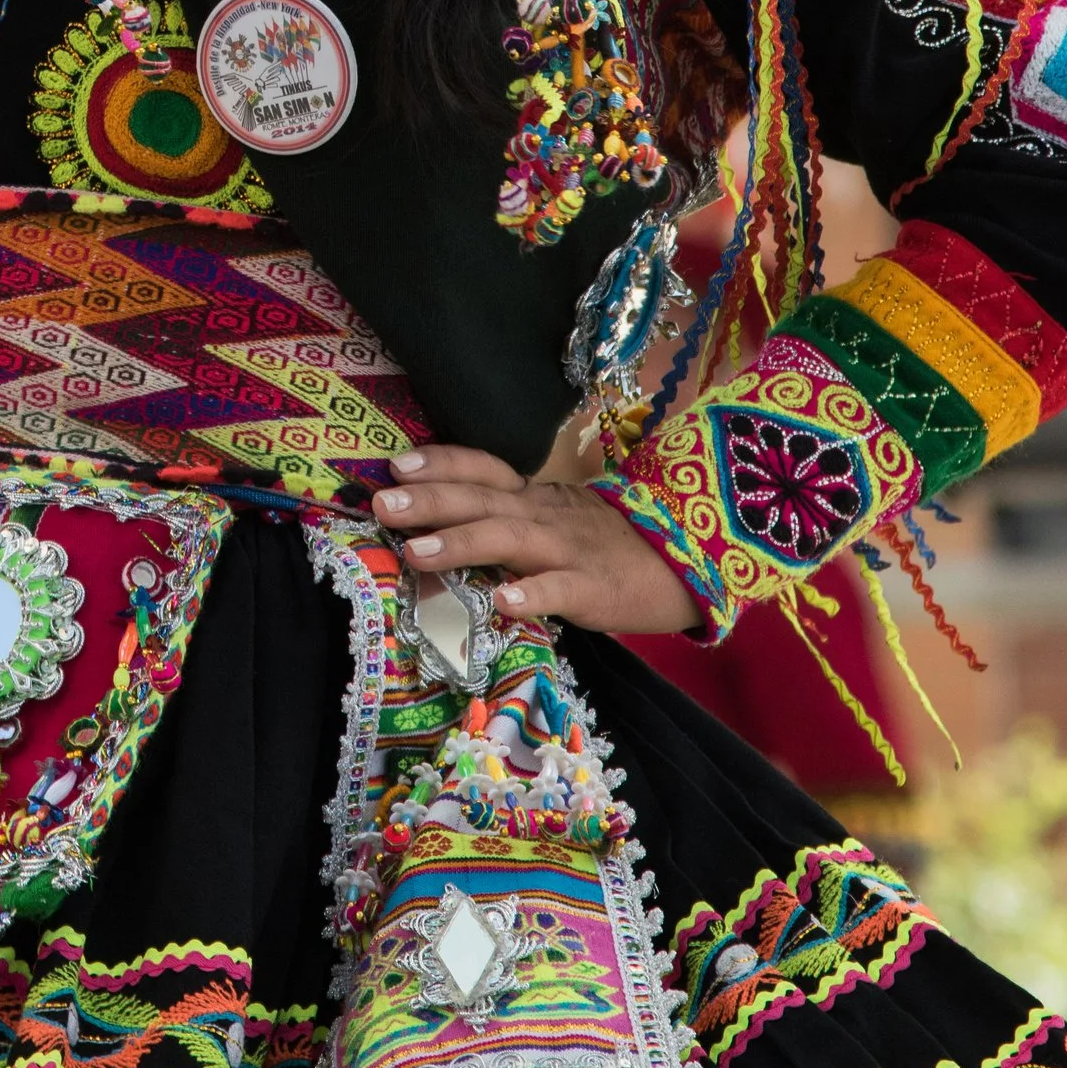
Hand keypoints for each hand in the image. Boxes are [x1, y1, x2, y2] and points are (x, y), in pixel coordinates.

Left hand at [375, 445, 700, 634]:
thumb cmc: (605, 545)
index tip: (395, 464)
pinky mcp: (596, 588)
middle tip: (382, 504)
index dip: (441, 464)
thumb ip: (506, 518)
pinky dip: (532, 593)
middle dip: (429, 500)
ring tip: (417, 552)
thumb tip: (436, 525)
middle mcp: (543, 515)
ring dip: (462, 543)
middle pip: (483, 499)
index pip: (482, 468)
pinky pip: (561, 590)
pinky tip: (503, 603)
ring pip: (511, 539)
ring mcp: (569, 550)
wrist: (684, 563)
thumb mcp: (553, 518)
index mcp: (532, 498)